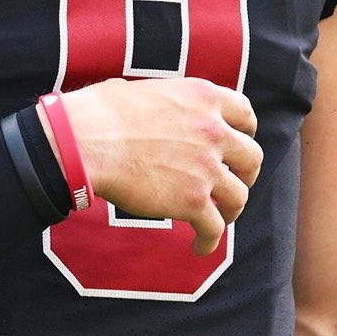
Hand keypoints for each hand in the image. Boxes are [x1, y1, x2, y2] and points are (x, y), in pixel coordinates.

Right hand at [40, 78, 260, 255]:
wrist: (85, 141)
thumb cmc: (101, 112)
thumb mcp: (145, 89)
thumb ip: (168, 100)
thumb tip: (157, 108)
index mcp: (203, 97)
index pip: (244, 113)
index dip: (245, 131)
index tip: (238, 144)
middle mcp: (213, 129)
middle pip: (251, 157)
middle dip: (245, 172)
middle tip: (233, 182)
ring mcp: (206, 166)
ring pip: (239, 195)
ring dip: (232, 209)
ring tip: (220, 218)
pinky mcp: (193, 200)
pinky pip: (215, 228)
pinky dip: (209, 240)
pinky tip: (199, 246)